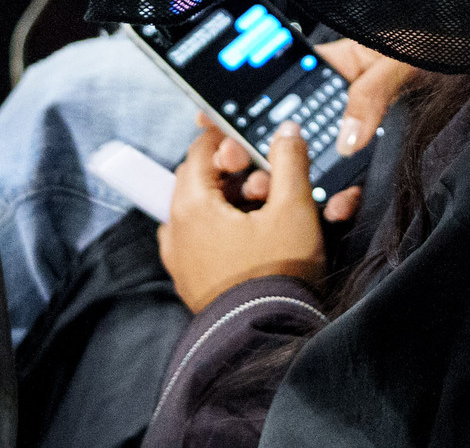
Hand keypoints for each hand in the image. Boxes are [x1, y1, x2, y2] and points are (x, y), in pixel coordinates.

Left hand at [160, 115, 325, 312]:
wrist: (267, 338)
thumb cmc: (278, 274)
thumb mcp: (293, 208)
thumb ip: (288, 161)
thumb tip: (285, 131)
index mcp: (191, 205)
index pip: (201, 151)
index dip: (229, 140)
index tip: (254, 143)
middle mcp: (176, 229)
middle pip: (200, 180)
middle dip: (235, 173)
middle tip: (268, 182)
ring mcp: (181, 259)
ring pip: (203, 211)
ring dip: (232, 202)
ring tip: (267, 211)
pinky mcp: (192, 281)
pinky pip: (203, 241)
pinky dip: (224, 230)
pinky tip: (254, 237)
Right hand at [223, 43, 393, 221]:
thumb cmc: (436, 53)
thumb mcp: (399, 63)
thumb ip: (370, 95)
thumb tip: (345, 138)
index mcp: (332, 66)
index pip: (276, 81)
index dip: (240, 101)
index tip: (211, 122)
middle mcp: (335, 102)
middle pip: (283, 128)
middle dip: (251, 149)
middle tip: (230, 165)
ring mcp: (350, 133)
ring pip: (307, 162)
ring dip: (284, 182)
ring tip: (265, 194)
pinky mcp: (371, 161)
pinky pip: (347, 184)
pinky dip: (339, 201)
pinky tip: (336, 210)